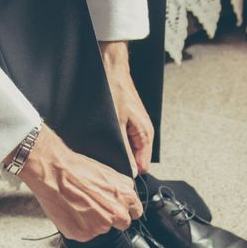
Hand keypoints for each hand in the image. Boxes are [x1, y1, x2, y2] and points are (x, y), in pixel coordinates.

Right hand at [14, 125, 143, 241]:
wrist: (55, 173)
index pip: (135, 212)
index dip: (125, 209)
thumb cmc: (77, 169)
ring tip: (79, 205)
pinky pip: (84, 234)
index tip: (117, 208)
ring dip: (93, 222)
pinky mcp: (84, 234)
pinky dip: (78, 226)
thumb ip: (119, 189)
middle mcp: (117, 213)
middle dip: (112, 218)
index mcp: (127, 196)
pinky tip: (71, 211)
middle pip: (122, 224)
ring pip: (102, 229)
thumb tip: (120, 197)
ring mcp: (101, 226)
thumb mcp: (108, 173)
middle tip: (96, 208)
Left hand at [99, 41, 154, 174]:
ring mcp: (135, 127)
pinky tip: (102, 141)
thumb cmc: (114, 91)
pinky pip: (123, 140)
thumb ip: (124, 149)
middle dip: (122, 164)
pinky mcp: (126, 121)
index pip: (143, 165)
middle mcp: (143, 132)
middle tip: (104, 168)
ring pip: (128, 149)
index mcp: (145, 134)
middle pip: (135, 159)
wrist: (111, 68)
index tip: (115, 179)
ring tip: (101, 154)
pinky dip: (114, 143)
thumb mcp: (117, 124)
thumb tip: (131, 171)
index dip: (130, 173)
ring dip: (116, 153)